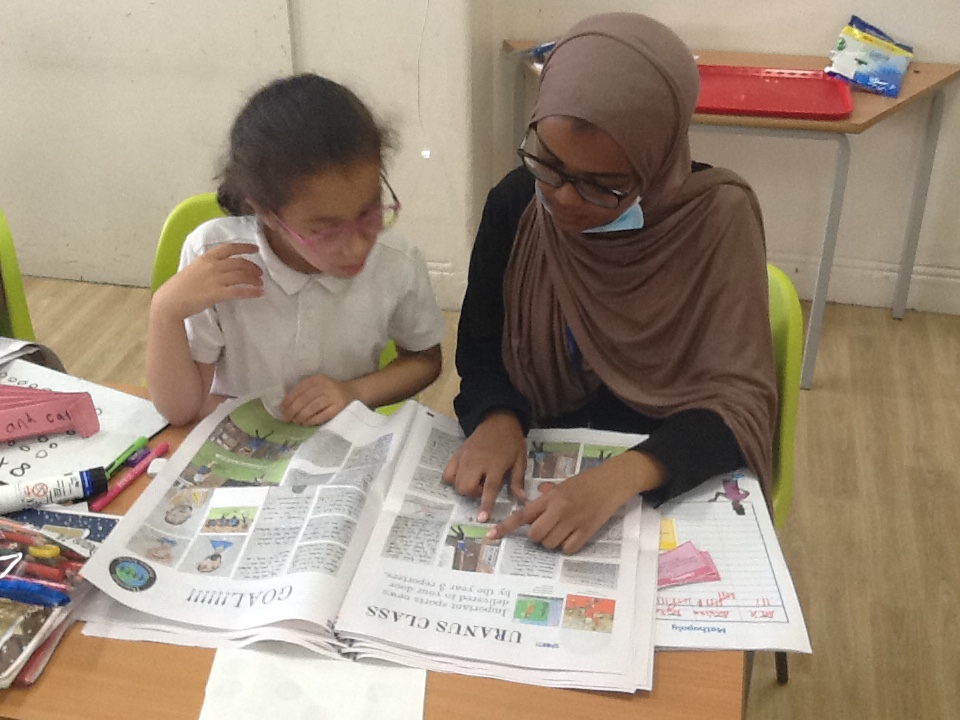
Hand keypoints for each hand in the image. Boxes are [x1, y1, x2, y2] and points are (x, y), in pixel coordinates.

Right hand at [153, 243, 262, 320]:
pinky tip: (258, 293)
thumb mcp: (193, 269)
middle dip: (252, 267)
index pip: (229, 248)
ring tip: (260, 284)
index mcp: (205, 258)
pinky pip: (239, 291)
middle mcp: (212, 266)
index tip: (255, 248)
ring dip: (254, 279)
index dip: (244, 247)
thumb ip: (208, 266)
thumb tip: (221, 267)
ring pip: (241, 276)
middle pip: (239, 262)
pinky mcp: (216, 294)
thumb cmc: (179, 288)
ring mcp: (215, 279)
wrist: (170, 302)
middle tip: (259, 273)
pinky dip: (251, 292)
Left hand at [280, 374, 357, 424]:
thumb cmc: (330, 391)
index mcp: (318, 379)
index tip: (282, 409)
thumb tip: (285, 406)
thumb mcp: (318, 386)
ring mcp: (334, 397)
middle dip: (293, 410)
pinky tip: (305, 423)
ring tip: (295, 422)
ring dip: (301, 416)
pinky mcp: (339, 408)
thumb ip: (304, 393)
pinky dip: (312, 420)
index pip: (300, 388)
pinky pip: (322, 415)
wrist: (353, 392)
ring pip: (313, 407)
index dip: (289, 399)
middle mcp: (326, 386)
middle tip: (286, 419)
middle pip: (305, 398)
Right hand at [442, 411, 526, 522]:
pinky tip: (463, 477)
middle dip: (474, 494)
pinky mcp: (457, 454)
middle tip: (484, 487)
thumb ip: (518, 481)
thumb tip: (522, 500)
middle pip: (466, 487)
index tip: (481, 518)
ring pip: (456, 483)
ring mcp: (464, 458)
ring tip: (476, 480)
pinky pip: (447, 473)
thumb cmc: (512, 441)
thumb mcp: (520, 460)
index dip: (485, 504)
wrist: (498, 420)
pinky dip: (453, 480)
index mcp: (495, 464)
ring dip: (465, 488)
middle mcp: (477, 462)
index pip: (489, 488)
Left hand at [486, 451, 664, 553]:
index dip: (506, 526)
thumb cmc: (586, 481)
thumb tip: (537, 497)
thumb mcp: (563, 483)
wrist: (612, 482)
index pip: (523, 514)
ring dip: (552, 541)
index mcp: (550, 498)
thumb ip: (548, 494)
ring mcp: (573, 522)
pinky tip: (573, 535)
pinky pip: (568, 549)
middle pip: (535, 535)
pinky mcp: (587, 532)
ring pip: (550, 544)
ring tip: (563, 529)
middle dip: (537, 535)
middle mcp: (559, 510)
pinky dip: (567, 546)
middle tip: (547, 527)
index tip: (491, 535)